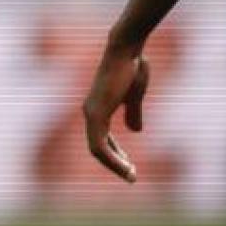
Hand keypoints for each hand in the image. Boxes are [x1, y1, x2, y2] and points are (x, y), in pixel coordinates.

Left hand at [83, 42, 149, 182]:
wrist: (126, 50)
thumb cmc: (131, 67)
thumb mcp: (135, 95)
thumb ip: (132, 112)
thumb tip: (134, 131)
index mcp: (98, 109)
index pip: (101, 140)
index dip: (115, 155)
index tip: (130, 167)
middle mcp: (90, 112)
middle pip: (97, 148)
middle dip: (114, 163)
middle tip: (131, 175)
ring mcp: (91, 113)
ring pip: (96, 150)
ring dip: (114, 166)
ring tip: (130, 175)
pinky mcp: (96, 113)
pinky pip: (99, 145)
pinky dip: (112, 160)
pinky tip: (126, 167)